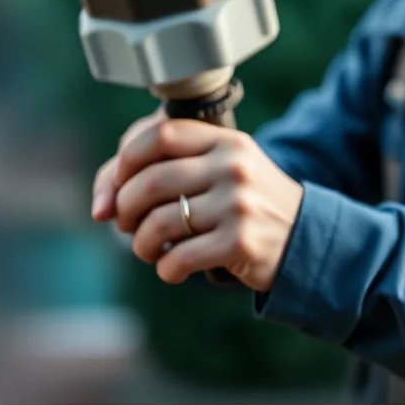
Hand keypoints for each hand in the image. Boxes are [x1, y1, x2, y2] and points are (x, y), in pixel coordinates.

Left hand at [91, 114, 303, 292]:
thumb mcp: (217, 174)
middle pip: (149, 182)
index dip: (125, 161)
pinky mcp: (239, 243)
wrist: (304, 239)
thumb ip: (163, 173)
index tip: (119, 184)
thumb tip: (101, 207)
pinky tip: (173, 269)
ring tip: (149, 251)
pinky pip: (177, 259)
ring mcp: (237, 205)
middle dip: (125, 210)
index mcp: (224, 141)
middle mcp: (232, 167)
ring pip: (157, 224)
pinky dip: (165, 270)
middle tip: (127, 226)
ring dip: (141, 246)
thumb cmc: (244, 206)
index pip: (159, 134)